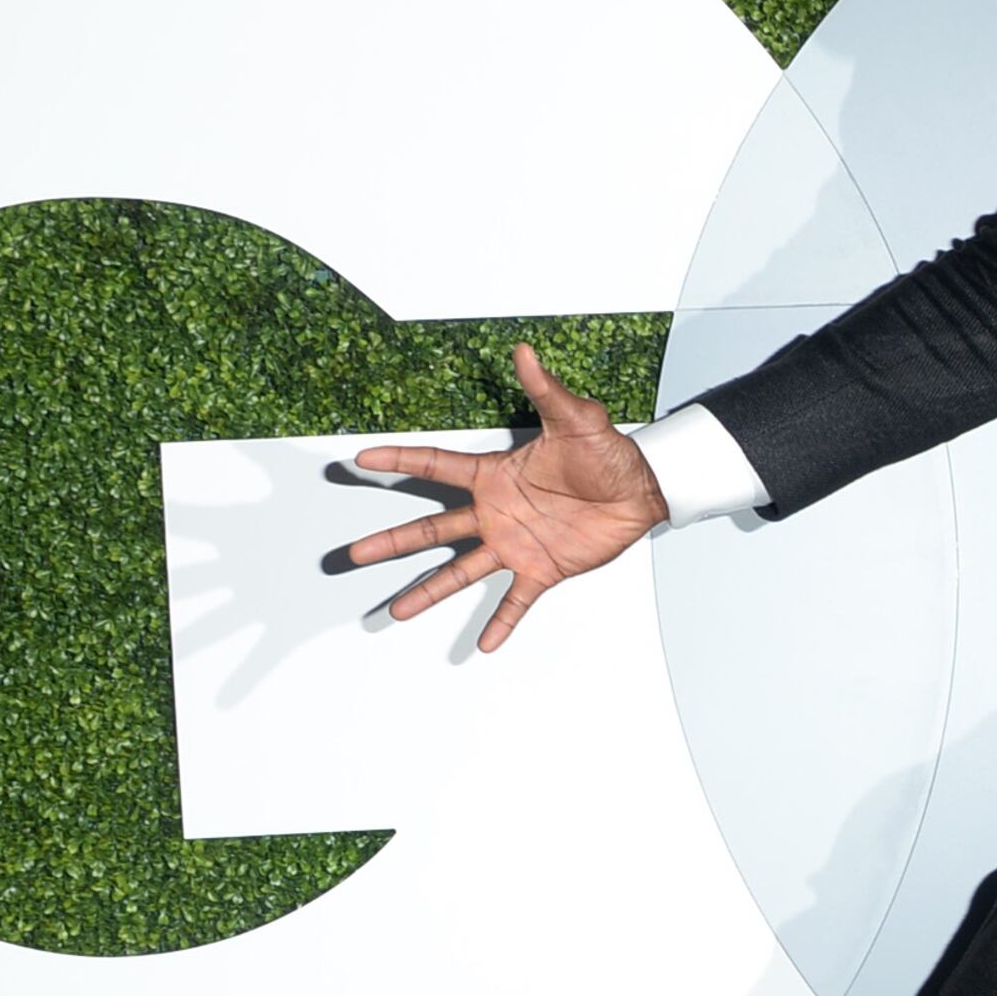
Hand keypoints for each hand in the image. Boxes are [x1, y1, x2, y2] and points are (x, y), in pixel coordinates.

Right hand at [342, 344, 667, 652]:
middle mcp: (494, 512)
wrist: (643, 488)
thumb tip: (525, 350)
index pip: (437, 465)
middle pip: (432, 529)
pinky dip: (501, 622)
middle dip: (392, 542)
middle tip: (353, 555)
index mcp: (494, 475)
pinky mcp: (543, 568)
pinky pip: (517, 600)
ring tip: (397, 612)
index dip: (400, 460)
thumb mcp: (576, 418)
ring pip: (461, 571)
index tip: (359, 458)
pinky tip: (484, 645)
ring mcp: (515, 543)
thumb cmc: (608, 452)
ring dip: (429, 591)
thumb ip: (546, 389)